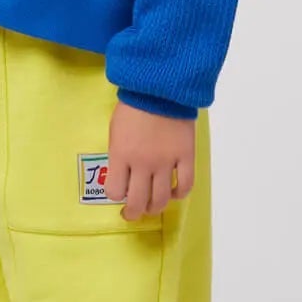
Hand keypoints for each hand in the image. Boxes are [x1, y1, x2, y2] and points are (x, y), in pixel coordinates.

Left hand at [108, 100, 195, 220]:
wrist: (160, 88)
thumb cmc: (132, 107)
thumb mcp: (115, 131)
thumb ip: (118, 156)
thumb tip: (123, 177)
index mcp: (121, 155)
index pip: (115, 191)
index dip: (116, 196)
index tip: (119, 193)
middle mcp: (143, 164)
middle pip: (138, 202)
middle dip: (133, 213)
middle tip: (132, 213)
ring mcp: (167, 162)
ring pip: (161, 199)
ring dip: (155, 208)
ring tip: (153, 206)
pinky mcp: (186, 156)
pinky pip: (185, 185)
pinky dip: (179, 194)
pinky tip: (174, 192)